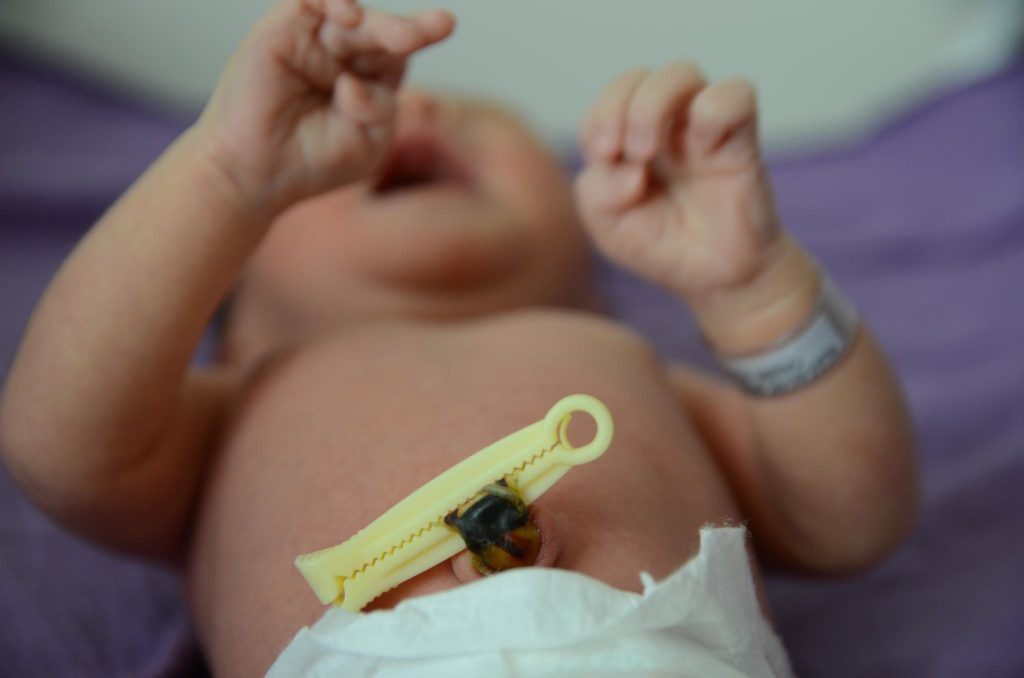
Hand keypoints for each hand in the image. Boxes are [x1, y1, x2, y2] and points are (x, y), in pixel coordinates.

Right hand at [196, 0, 453, 216]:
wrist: (258, 173)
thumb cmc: (314, 162)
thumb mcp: (368, 141)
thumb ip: (380, 108)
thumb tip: (352, 79)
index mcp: (372, 79)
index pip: (400, 51)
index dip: (424, 31)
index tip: (445, 24)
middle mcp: (344, 55)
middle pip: (381, 32)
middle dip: (405, 30)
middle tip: (427, 33)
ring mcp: (314, 41)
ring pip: (350, 17)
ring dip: (378, 23)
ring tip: (403, 38)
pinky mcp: (282, 31)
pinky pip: (310, 1)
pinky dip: (332, 1)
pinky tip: (349, 15)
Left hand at [575, 62, 785, 302]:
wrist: (715, 278)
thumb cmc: (663, 246)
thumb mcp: (609, 227)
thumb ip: (595, 193)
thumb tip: (631, 166)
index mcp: (630, 139)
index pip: (609, 99)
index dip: (599, 118)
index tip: (603, 156)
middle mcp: (667, 126)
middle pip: (638, 76)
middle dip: (618, 107)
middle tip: (624, 153)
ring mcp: (702, 129)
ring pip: (682, 72)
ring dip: (652, 104)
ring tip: (646, 152)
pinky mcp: (741, 138)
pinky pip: (735, 93)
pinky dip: (711, 112)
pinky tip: (702, 150)